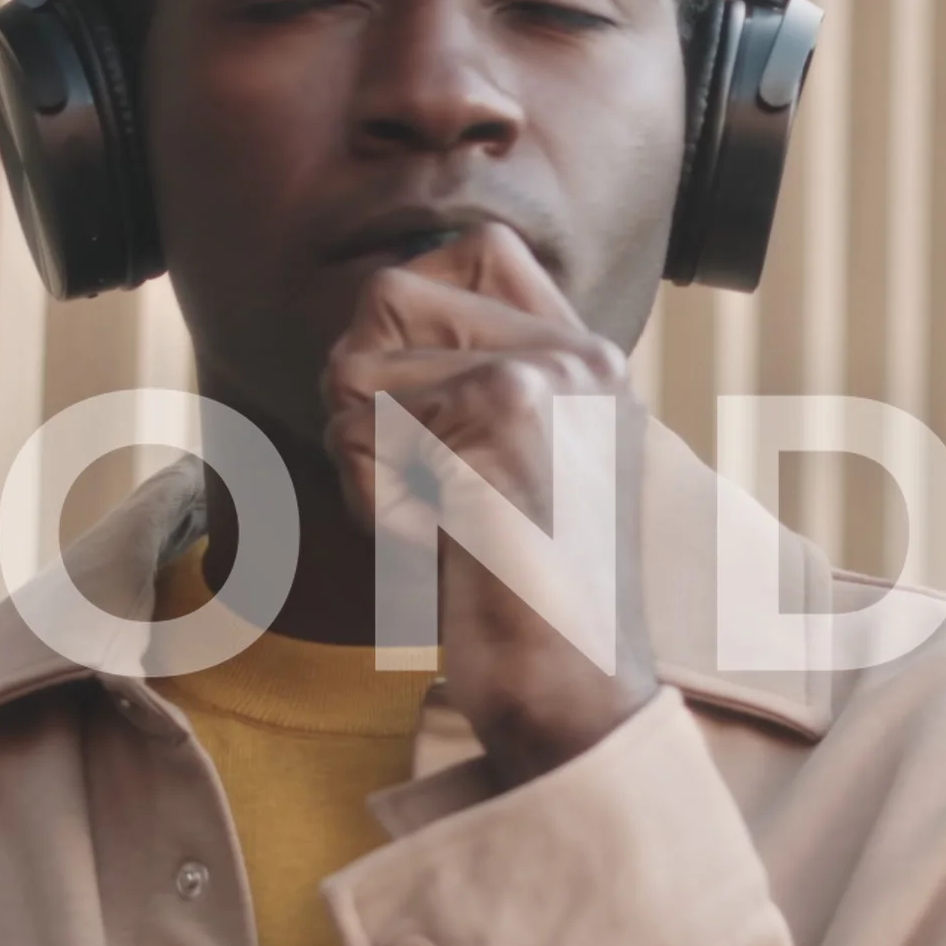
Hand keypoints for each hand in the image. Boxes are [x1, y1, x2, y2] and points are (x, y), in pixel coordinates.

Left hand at [319, 221, 656, 785]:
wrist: (579, 695)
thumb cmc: (529, 608)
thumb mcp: (519, 477)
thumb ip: (475, 393)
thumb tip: (368, 330)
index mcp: (590, 362)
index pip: (480, 249)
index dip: (409, 308)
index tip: (407, 402)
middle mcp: (577, 353)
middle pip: (387, 295)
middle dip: (358, 397)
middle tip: (411, 480)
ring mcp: (545, 374)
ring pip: (355, 367)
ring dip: (361, 461)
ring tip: (436, 521)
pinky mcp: (505, 410)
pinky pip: (361, 436)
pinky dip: (375, 507)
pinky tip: (441, 547)